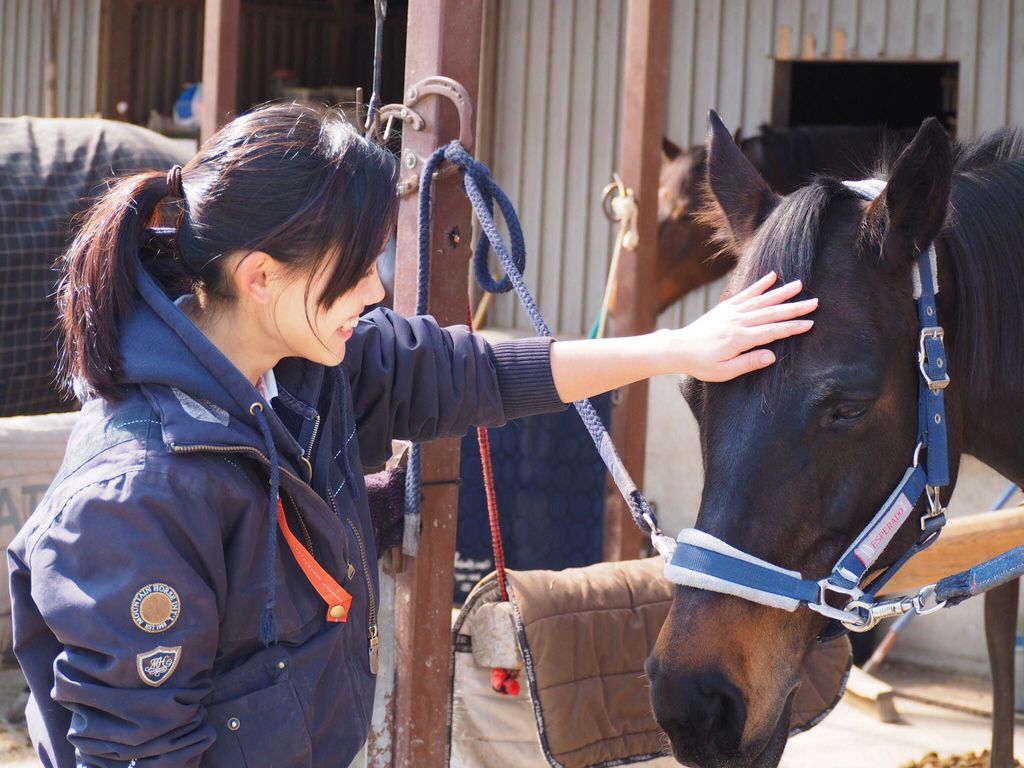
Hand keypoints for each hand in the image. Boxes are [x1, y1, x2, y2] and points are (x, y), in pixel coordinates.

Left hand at [668, 272, 816, 381]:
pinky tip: (772, 276)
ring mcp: (732, 312)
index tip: (809, 323)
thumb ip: (749, 362)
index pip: (772, 331)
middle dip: (794, 308)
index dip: (792, 327)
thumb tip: (772, 356)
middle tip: (815, 302)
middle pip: (772, 313)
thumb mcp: (725, 371)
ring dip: (781, 292)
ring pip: (762, 300)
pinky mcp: (726, 306)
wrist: (679, 348)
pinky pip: (746, 293)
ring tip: (800, 285)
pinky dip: (759, 285)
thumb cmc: (702, 364)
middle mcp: (738, 321)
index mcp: (740, 338)